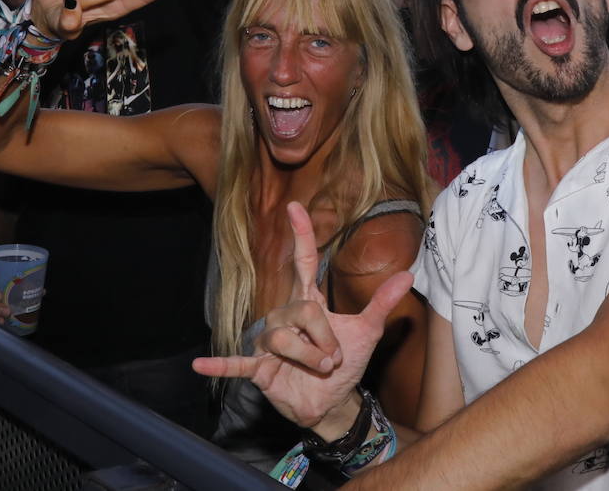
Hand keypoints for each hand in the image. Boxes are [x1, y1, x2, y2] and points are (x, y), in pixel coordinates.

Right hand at [192, 202, 413, 434]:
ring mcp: (269, 342)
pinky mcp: (259, 368)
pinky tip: (200, 366)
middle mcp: (284, 315)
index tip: (294, 207)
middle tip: (334, 357)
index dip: (301, 235)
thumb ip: (382, 303)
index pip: (302, 261)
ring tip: (320, 369)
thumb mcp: (367, 332)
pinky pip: (237, 363)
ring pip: (283, 337)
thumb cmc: (344, 362)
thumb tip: (409, 275)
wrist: (332, 401)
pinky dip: (220, 365)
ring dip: (309, 357)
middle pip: (303, 309)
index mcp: (307, 300)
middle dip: (325, 336)